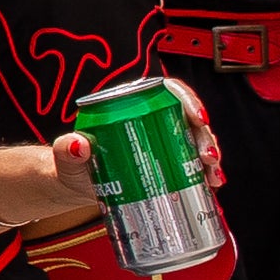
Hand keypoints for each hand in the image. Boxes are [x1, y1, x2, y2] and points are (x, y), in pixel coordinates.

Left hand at [24, 79, 220, 211]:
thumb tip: (78, 145)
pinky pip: (193, 166)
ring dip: (210, 156)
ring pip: (196, 142)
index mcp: (132, 106)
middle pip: (188, 120)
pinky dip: (205, 174)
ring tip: (213, 176)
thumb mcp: (67, 157)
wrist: (74, 186)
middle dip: (205, 136)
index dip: (189, 101)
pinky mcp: (167, 165)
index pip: (168, 92)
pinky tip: (213, 186)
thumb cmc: (70, 164)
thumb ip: (67, 150)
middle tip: (207, 158)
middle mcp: (152, 121)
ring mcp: (163, 143)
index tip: (198, 119)